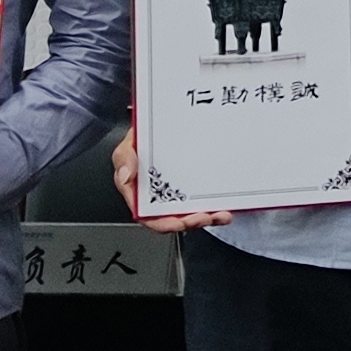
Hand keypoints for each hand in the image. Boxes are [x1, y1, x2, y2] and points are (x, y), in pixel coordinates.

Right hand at [116, 131, 232, 234]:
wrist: (157, 128)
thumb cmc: (140, 142)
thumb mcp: (127, 146)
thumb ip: (125, 159)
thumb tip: (125, 176)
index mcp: (140, 194)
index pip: (148, 216)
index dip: (163, 223)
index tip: (177, 222)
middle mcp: (159, 199)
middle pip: (173, 219)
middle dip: (190, 222)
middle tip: (203, 216)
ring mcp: (177, 196)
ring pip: (191, 214)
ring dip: (206, 218)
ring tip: (219, 215)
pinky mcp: (192, 190)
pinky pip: (204, 204)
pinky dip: (215, 210)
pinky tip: (225, 209)